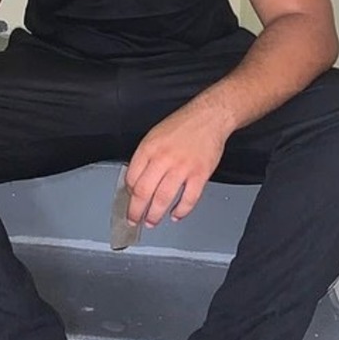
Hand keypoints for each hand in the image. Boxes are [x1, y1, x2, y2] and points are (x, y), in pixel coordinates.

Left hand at [125, 104, 233, 226]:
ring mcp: (182, 167)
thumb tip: (136, 180)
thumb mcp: (155, 135)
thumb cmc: (182, 126)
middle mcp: (163, 158)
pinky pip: (188, 199)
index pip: (132, 178)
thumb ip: (145, 157)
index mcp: (149, 148)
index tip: (130, 201)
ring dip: (155, 215)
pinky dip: (181, 211)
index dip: (129, 194)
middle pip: (143, 192)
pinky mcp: (200, 174)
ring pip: (163, 199)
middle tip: (134, 220)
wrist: (209, 117)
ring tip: (152, 222)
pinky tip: (176, 215)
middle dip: (136, 211)